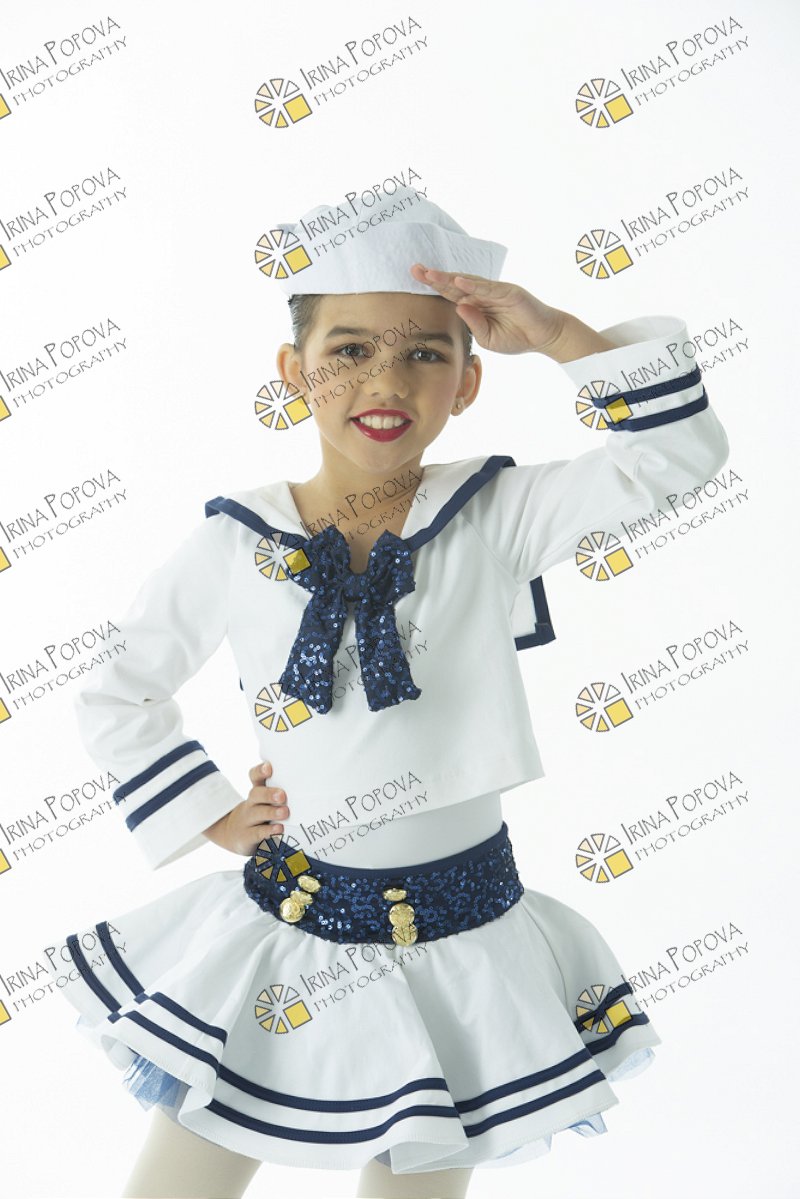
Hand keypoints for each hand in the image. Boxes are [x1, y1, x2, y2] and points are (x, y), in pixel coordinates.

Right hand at [203, 761, 289, 855]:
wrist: (233, 835)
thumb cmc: (259, 815)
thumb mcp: (264, 803)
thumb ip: (280, 795)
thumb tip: (307, 788)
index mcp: (257, 793)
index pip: (255, 777)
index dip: (260, 771)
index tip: (269, 767)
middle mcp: (251, 804)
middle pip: (256, 794)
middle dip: (269, 794)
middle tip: (282, 795)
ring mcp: (247, 820)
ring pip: (257, 813)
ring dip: (271, 812)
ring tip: (284, 812)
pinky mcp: (246, 836)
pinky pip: (257, 833)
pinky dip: (268, 831)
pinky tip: (278, 829)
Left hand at [409, 263, 565, 355]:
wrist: (544, 337)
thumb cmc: (517, 337)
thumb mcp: (488, 338)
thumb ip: (473, 325)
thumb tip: (459, 308)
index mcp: (476, 305)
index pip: (451, 294)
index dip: (434, 287)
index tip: (416, 279)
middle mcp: (483, 294)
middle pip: (455, 284)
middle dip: (435, 277)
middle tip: (415, 269)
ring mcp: (496, 291)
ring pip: (468, 282)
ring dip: (449, 278)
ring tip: (430, 274)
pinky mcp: (509, 292)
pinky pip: (488, 289)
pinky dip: (473, 285)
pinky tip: (458, 282)